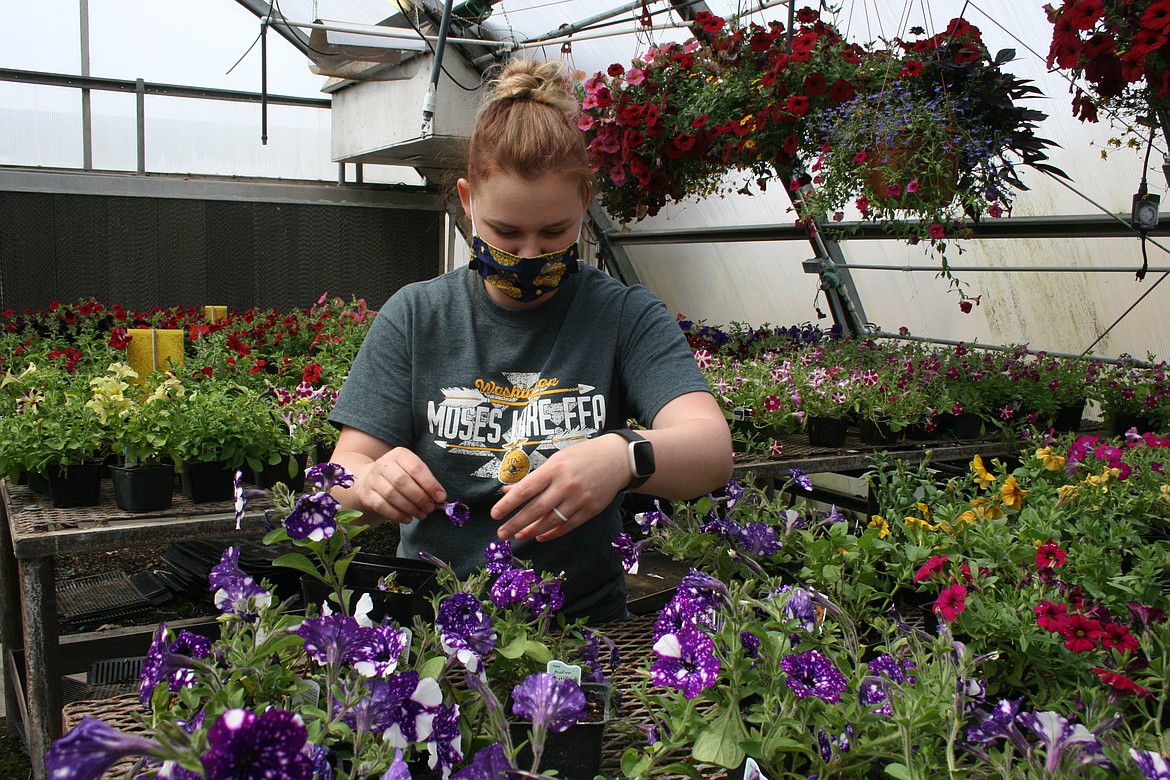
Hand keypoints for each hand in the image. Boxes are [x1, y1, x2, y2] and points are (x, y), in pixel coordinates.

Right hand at [355, 447, 445, 524]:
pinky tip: (408, 518)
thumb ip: (425, 481)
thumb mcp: (412, 470)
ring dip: (410, 507)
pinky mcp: (367, 495)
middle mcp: (383, 464)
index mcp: (399, 454)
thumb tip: (440, 498)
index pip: (416, 468)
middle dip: (419, 497)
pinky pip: (382, 506)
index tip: (441, 497)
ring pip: (391, 494)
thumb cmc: (400, 475)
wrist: (371, 479)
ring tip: (422, 514)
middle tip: (430, 508)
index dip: (430, 484)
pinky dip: (397, 515)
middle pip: (402, 481)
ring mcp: (373, 479)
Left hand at [492, 433, 627, 541]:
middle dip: (515, 523)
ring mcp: (579, 499)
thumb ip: (534, 477)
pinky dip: (552, 533)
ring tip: (518, 536)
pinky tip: (540, 536)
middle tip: (501, 534)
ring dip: (531, 531)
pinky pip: (567, 526)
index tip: (495, 514)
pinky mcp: (590, 510)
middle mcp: (565, 485)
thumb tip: (508, 490)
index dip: (508, 504)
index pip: (525, 490)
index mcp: (554, 469)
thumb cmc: (583, 456)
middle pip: (535, 509)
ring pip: (550, 521)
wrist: (618, 459)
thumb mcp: (557, 460)